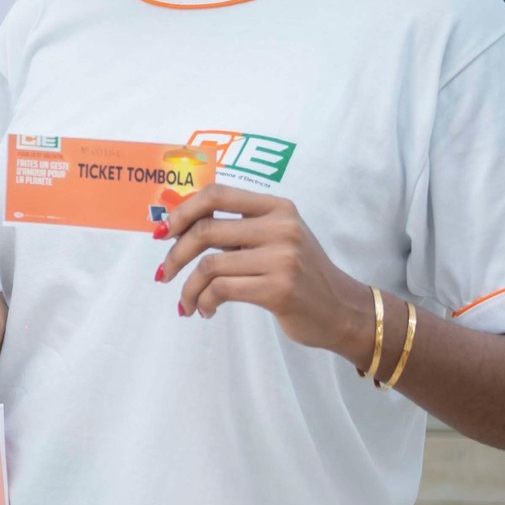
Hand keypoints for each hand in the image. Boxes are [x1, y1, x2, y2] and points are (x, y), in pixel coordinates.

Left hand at [157, 184, 366, 356]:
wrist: (342, 310)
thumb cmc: (300, 274)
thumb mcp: (276, 240)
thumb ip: (236, 230)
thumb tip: (175, 228)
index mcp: (277, 207)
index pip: (216, 194)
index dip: (182, 211)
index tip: (162, 232)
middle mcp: (281, 227)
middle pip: (205, 230)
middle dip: (175, 255)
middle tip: (164, 274)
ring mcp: (282, 258)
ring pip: (209, 265)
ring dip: (188, 288)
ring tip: (187, 302)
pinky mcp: (279, 289)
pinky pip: (221, 290)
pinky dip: (203, 301)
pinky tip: (205, 310)